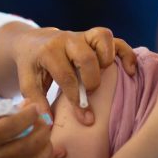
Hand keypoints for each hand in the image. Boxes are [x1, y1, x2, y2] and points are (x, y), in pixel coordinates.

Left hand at [11, 26, 136, 125]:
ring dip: (107, 61)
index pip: (66, 76)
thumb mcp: (28, 83)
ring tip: (106, 76)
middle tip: (90, 93)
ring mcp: (83, 35)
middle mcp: (67, 39)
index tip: (83, 115)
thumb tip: (49, 121)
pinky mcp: (95, 37)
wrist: (33, 41)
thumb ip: (37, 101)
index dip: (75, 97)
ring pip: (103, 39)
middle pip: (86, 57)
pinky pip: (116, 40)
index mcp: (49, 51)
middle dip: (92, 80)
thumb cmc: (33, 65)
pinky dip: (126, 54)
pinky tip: (130, 71)